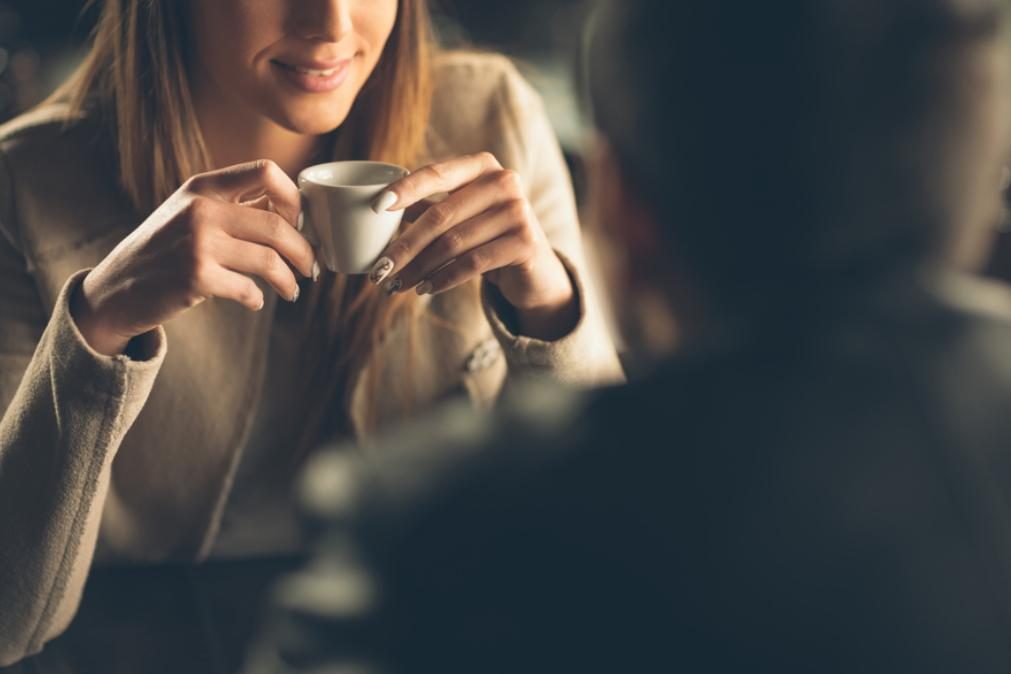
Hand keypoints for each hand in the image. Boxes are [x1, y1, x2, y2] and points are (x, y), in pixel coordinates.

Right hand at [71, 160, 316, 355]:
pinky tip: (255, 301)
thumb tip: (297, 214)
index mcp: (204, 186)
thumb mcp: (191, 213)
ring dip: (289, 281)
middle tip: (310, 266)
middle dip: (304, 251)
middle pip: (278, 225)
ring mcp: (198, 243)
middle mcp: (201, 209)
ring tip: (293, 290)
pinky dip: (257, 299)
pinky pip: (249, 289)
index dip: (294, 198)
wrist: (116, 288)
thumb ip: (235, 207)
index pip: (266, 171)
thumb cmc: (165, 250)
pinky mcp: (196, 277)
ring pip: (270, 261)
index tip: (300, 222)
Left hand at [366, 152, 575, 338]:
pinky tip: (425, 289)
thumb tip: (376, 209)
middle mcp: (504, 182)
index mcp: (483, 166)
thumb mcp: (459, 216)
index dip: (404, 190)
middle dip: (404, 246)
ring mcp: (518, 211)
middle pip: (440, 216)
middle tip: (379, 270)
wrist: (534, 270)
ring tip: (396, 285)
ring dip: (419, 268)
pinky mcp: (525, 243)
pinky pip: (472, 263)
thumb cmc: (487, 237)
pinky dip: (443, 279)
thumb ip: (427, 207)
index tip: (374, 209)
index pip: (436, 174)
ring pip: (453, 243)